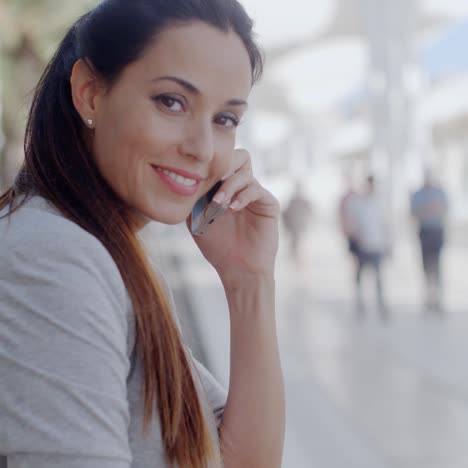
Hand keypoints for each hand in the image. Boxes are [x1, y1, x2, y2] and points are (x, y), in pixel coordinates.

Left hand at [187, 149, 278, 279]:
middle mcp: (243, 187)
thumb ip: (194, 197)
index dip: (209, 165)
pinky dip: (242, 196)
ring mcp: (256, 195)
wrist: (238, 269)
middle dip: (223, 165)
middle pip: (239, 156)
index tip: (195, 177)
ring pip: (245, 171)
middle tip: (209, 180)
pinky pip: (256, 189)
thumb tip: (187, 176)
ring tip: (218, 204)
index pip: (222, 162)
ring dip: (228, 185)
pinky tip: (232, 209)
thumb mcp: (197, 218)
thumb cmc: (217, 246)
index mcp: (226, 187)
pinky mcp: (268, 204)